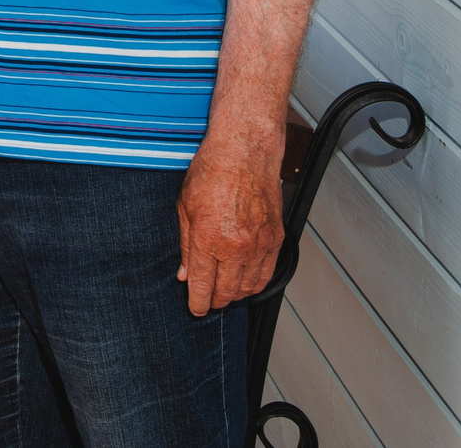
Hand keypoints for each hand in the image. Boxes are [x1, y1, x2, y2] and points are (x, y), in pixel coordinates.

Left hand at [175, 134, 283, 313]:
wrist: (245, 152)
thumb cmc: (213, 171)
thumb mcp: (185, 208)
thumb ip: (186, 245)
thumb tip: (185, 272)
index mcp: (209, 240)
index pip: (203, 287)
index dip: (198, 304)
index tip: (195, 309)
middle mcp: (236, 247)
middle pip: (226, 292)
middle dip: (215, 301)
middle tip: (208, 300)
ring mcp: (259, 245)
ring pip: (249, 287)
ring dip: (235, 295)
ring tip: (225, 292)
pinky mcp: (276, 239)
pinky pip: (267, 273)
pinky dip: (256, 283)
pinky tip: (247, 281)